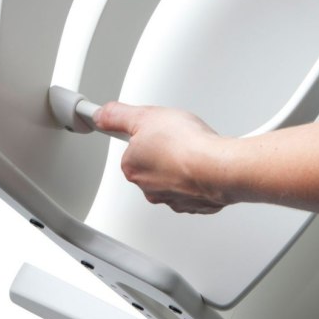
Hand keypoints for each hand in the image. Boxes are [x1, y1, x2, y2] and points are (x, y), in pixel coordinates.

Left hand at [94, 102, 229, 213]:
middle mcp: (148, 188)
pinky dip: (197, 177)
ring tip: (194, 148)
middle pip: (153, 163)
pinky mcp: (195, 203)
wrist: (218, 168)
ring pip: (172, 177)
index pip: (132, 148)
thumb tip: (100, 115)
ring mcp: (172, 198)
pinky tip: (204, 163)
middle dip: (164, 150)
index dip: (145, 133)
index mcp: (133, 167)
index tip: (154, 129)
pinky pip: (192, 187)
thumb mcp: (146, 116)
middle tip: (177, 136)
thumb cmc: (185, 145)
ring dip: (181, 164)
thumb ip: (119, 116)